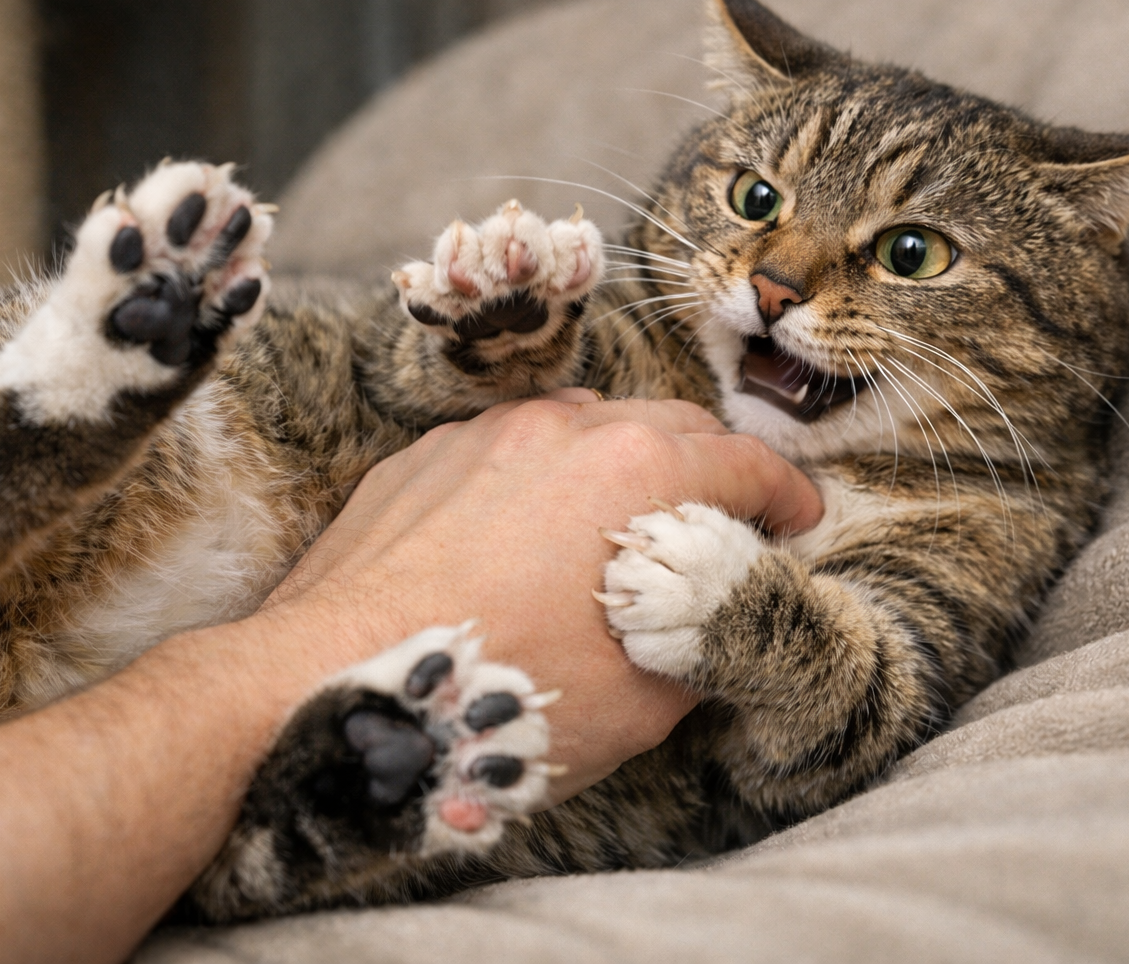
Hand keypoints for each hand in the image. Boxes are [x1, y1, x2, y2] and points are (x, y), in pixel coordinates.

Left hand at [263, 390, 821, 800]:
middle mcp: (561, 431)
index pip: (743, 464)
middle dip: (712, 469)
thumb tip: (711, 630)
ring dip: (625, 461)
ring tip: (631, 519)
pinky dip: (544, 475)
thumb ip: (699, 652)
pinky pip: (508, 447)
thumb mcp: (633, 705)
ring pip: (584, 423)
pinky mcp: (423, 458)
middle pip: (670, 424)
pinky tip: (532, 531)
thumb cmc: (488, 695)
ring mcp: (484, 435)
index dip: (786, 496)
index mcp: (633, 475)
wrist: (330, 681)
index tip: (799, 522)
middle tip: (727, 522)